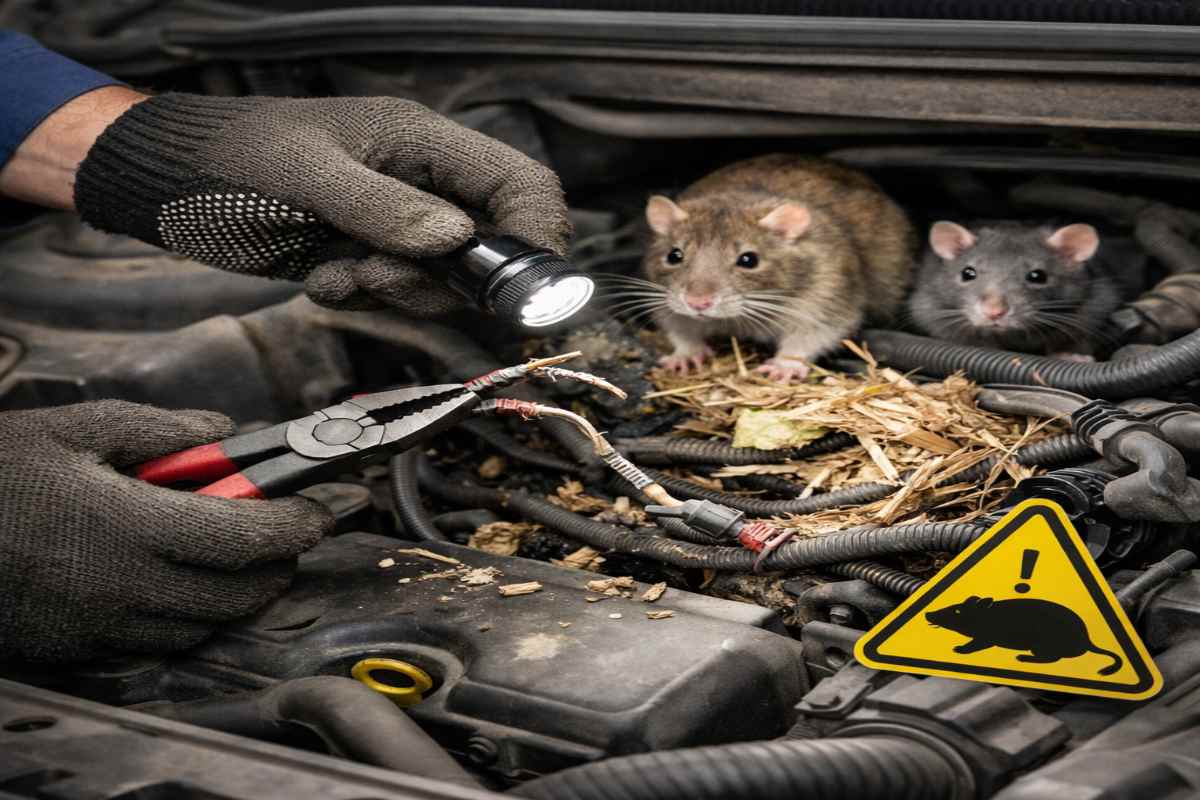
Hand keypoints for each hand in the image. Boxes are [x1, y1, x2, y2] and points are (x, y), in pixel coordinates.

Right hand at [0, 401, 332, 662]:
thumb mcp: (74, 428)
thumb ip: (161, 430)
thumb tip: (222, 432)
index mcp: (132, 527)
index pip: (252, 538)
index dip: (301, 524)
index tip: (324, 509)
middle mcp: (127, 590)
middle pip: (244, 593)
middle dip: (281, 562)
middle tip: (288, 530)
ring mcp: (103, 629)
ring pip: (208, 624)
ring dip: (239, 592)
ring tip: (234, 551)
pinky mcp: (80, 651)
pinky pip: (162, 644)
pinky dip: (191, 615)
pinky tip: (179, 580)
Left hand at [8, 90, 569, 315]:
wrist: (172, 186)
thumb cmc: (231, 161)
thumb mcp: (306, 180)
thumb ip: (383, 208)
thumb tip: (455, 240)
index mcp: (421, 141)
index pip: (519, 182)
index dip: (534, 235)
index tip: (512, 287)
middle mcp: (423, 181)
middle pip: (490, 245)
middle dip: (443, 280)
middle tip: (382, 277)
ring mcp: (399, 220)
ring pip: (446, 280)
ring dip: (398, 292)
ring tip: (340, 273)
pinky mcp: (374, 252)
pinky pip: (402, 292)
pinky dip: (368, 296)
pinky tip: (323, 277)